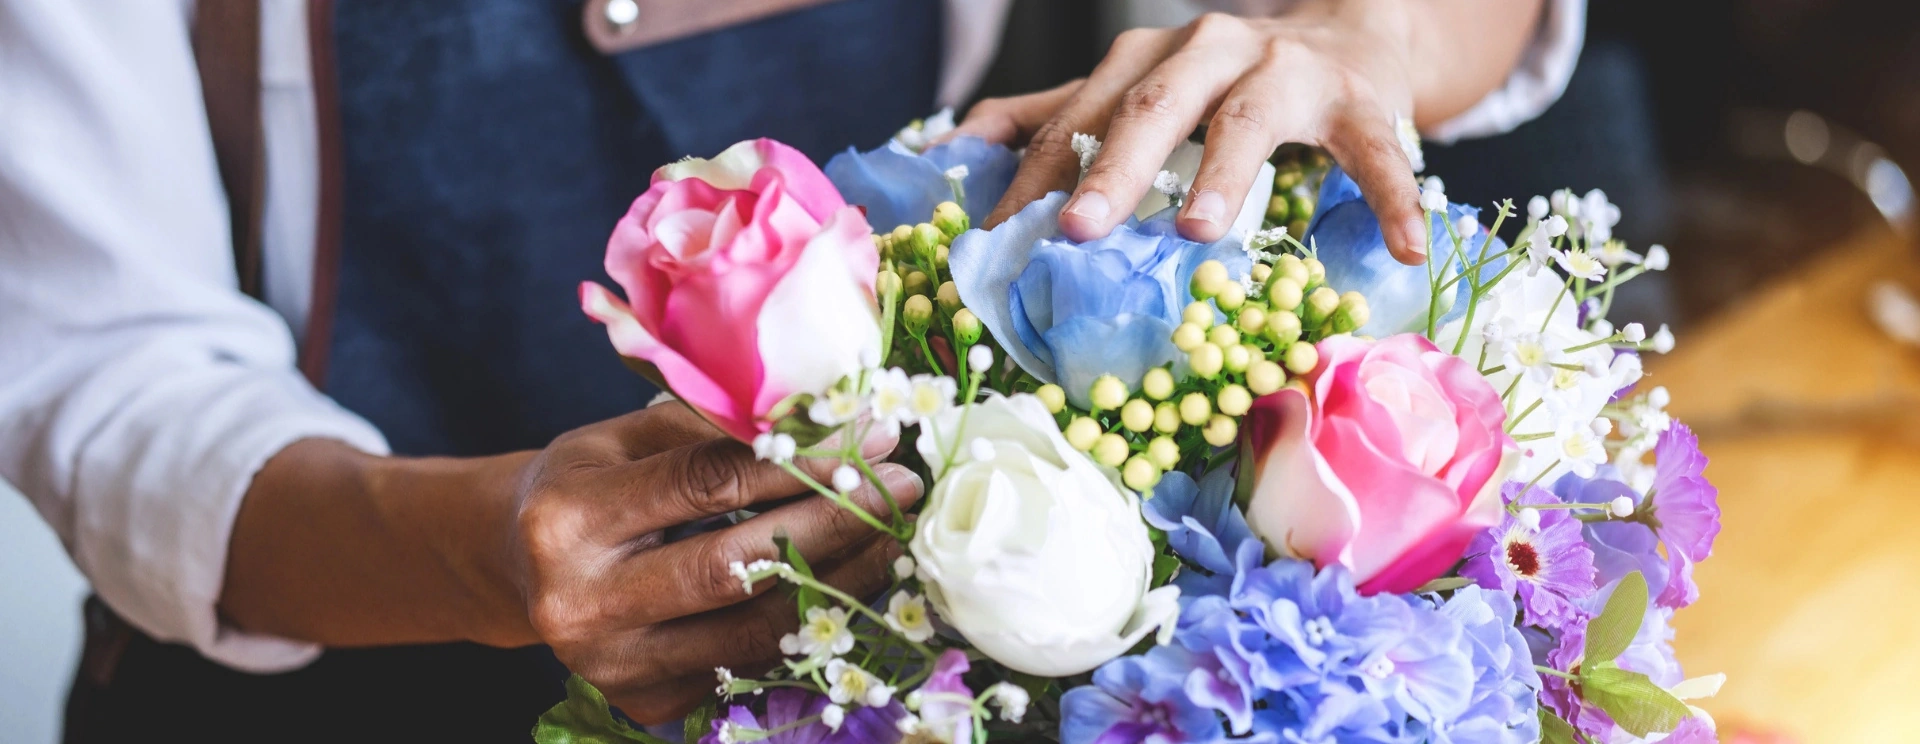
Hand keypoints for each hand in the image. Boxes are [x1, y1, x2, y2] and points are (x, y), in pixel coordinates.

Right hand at [511, 403, 920, 722]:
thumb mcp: (621, 436)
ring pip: (753, 629)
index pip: (707, 483)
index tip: (870, 436)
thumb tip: (826, 414)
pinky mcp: (644, 702)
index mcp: (568, 518)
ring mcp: (613, 665)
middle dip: (833, 523)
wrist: (516, 567)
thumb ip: (709, 427)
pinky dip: (806, 622)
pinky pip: (748, 664)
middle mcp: (582, 602)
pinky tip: (850, 583)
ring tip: (894, 537)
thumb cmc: (583, 485)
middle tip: (900, 489)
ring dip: (839, 581)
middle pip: (735, 566)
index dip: (799, 459)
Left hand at [952, 2, 1437, 262]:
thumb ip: (1056, 113)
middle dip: (1112, 166)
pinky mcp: (1364, 102)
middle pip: (1153, 106)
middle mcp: (1211, 51)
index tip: (995, 237)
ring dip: (1224, 175)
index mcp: (1148, 57)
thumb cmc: (1228, 83)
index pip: (1080, 115)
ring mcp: (1290, 71)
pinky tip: (1403, 247)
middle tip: (1077, 230)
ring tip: (1198, 233)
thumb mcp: (1140, 88)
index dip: (1036, 175)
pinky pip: (1376, 152)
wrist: (1351, 35)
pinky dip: (1391, 198)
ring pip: (1249, 118)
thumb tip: (955, 143)